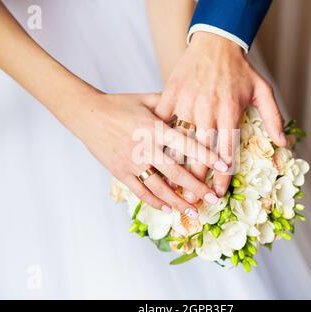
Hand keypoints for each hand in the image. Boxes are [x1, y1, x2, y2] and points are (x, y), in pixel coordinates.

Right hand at [68, 92, 227, 216]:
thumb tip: (193, 103)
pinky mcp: (120, 171)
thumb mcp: (146, 99)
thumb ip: (170, 103)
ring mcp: (131, 162)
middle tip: (214, 199)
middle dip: (197, 188)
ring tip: (194, 212)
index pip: (187, 145)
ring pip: (159, 187)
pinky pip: (140, 191)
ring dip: (178, 202)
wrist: (87, 114)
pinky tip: (168, 208)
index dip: (206, 157)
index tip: (223, 167)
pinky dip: (155, 201)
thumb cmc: (119, 104)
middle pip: (176, 173)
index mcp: (155, 127)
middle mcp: (145, 147)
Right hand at [155, 32, 286, 200]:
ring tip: (174, 186)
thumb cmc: (239, 68)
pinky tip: (155, 156)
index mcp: (228, 111)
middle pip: (201, 151)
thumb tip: (282, 143)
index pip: (226, 150)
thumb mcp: (263, 90)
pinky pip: (162, 119)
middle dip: (197, 178)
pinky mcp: (170, 93)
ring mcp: (186, 101)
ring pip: (179, 140)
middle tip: (194, 199)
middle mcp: (207, 109)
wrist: (215, 41)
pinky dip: (159, 137)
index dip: (222, 174)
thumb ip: (273, 117)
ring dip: (176, 165)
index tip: (218, 193)